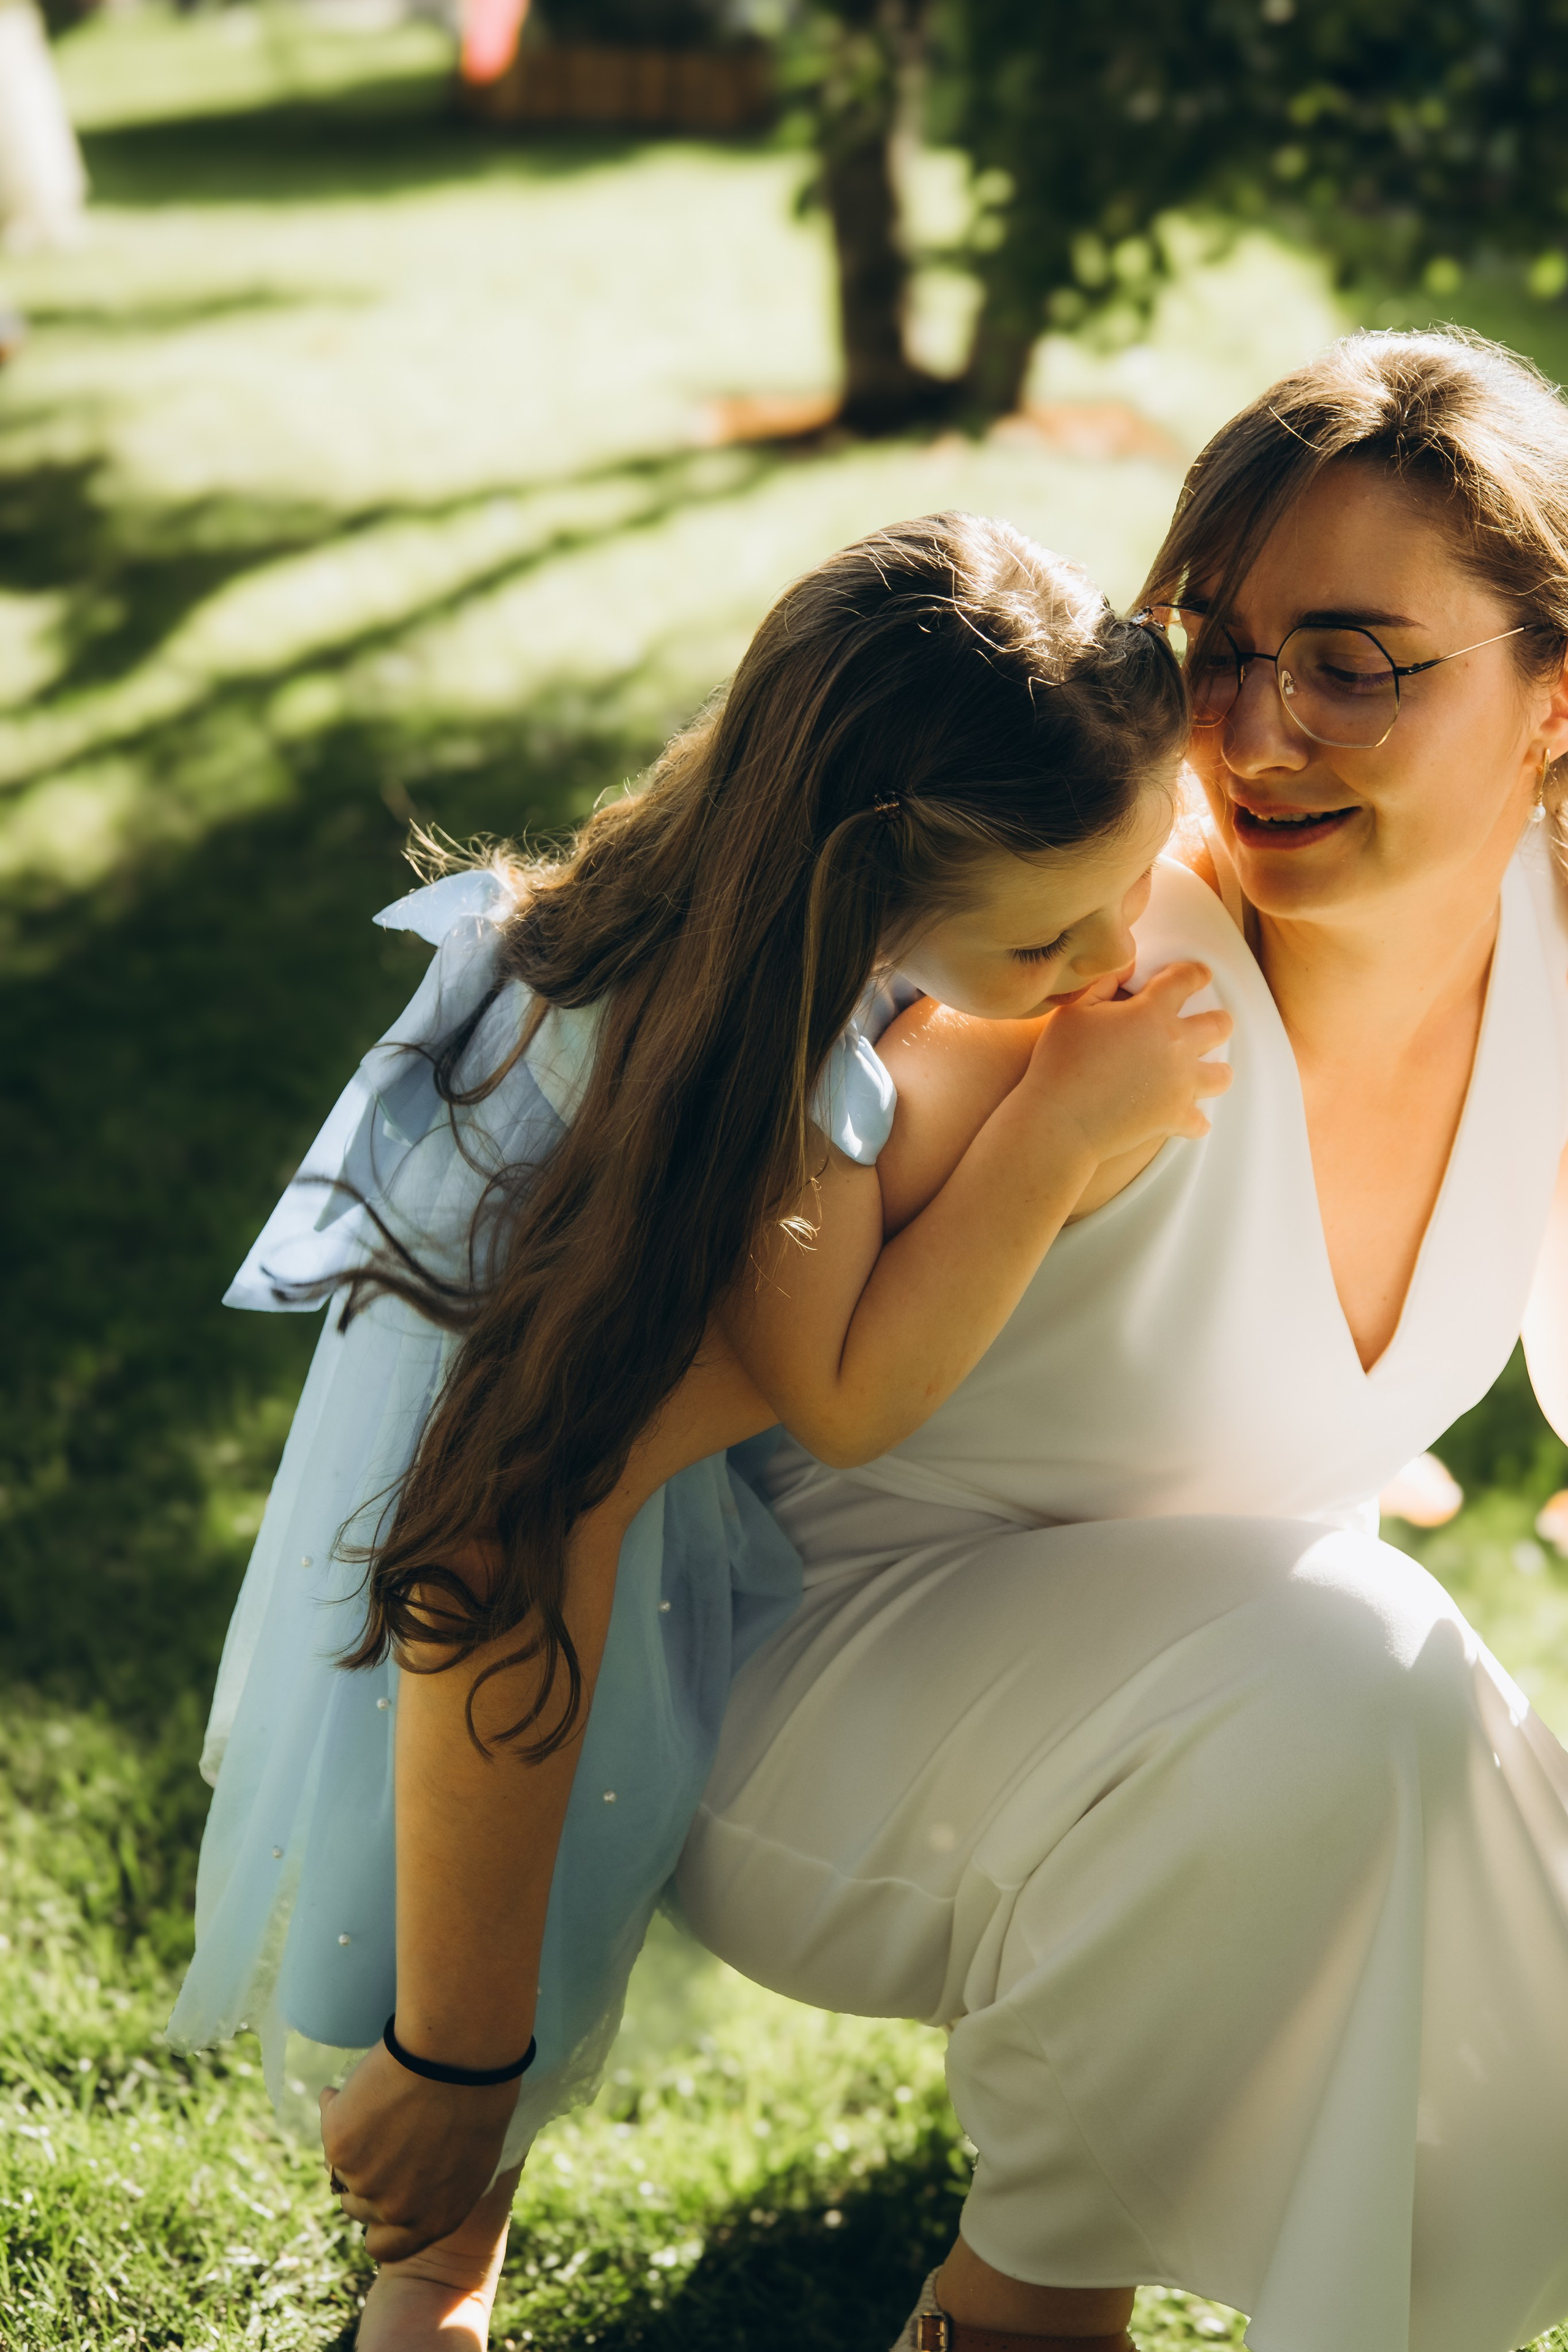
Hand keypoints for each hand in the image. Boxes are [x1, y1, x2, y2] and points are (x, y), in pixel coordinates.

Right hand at [320, 2040, 518, 2263]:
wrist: (460, 2053)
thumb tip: (411, 2180)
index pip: (385, 2246)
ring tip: (384, 2101)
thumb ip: (437, 2184)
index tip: (382, 2189)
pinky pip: (331, 2122)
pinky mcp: (340, 2147)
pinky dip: (340, 2104)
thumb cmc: (480, 2094)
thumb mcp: (471, 2157)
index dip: (378, 2218)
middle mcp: (395, 2211)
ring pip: (340, 2165)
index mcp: (433, 2220)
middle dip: (365, 2173)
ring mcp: (364, 2181)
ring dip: (353, 2141)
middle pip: (357, 2205)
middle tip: (386, 2131)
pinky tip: (369, 2082)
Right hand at [1023, 960, 1232, 1162]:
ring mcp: (1180, 1083)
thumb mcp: (1074, 1010)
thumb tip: (1128, 968)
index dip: (1194, 973)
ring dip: (1217, 1070)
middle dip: (1218, 1020)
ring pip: (1220, 1074)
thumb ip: (1104, 984)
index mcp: (1152, 1012)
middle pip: (1218, 1025)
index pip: (1184, 980)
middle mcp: (1176, 1045)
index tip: (1200, 974)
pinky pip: (1199, 1121)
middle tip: (1214, 1021)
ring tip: (1211, 1071)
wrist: (1060, 1119)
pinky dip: (1195, 1120)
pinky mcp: (1174, 1116)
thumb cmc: (1060, 1061)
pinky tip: (1191, 1119)